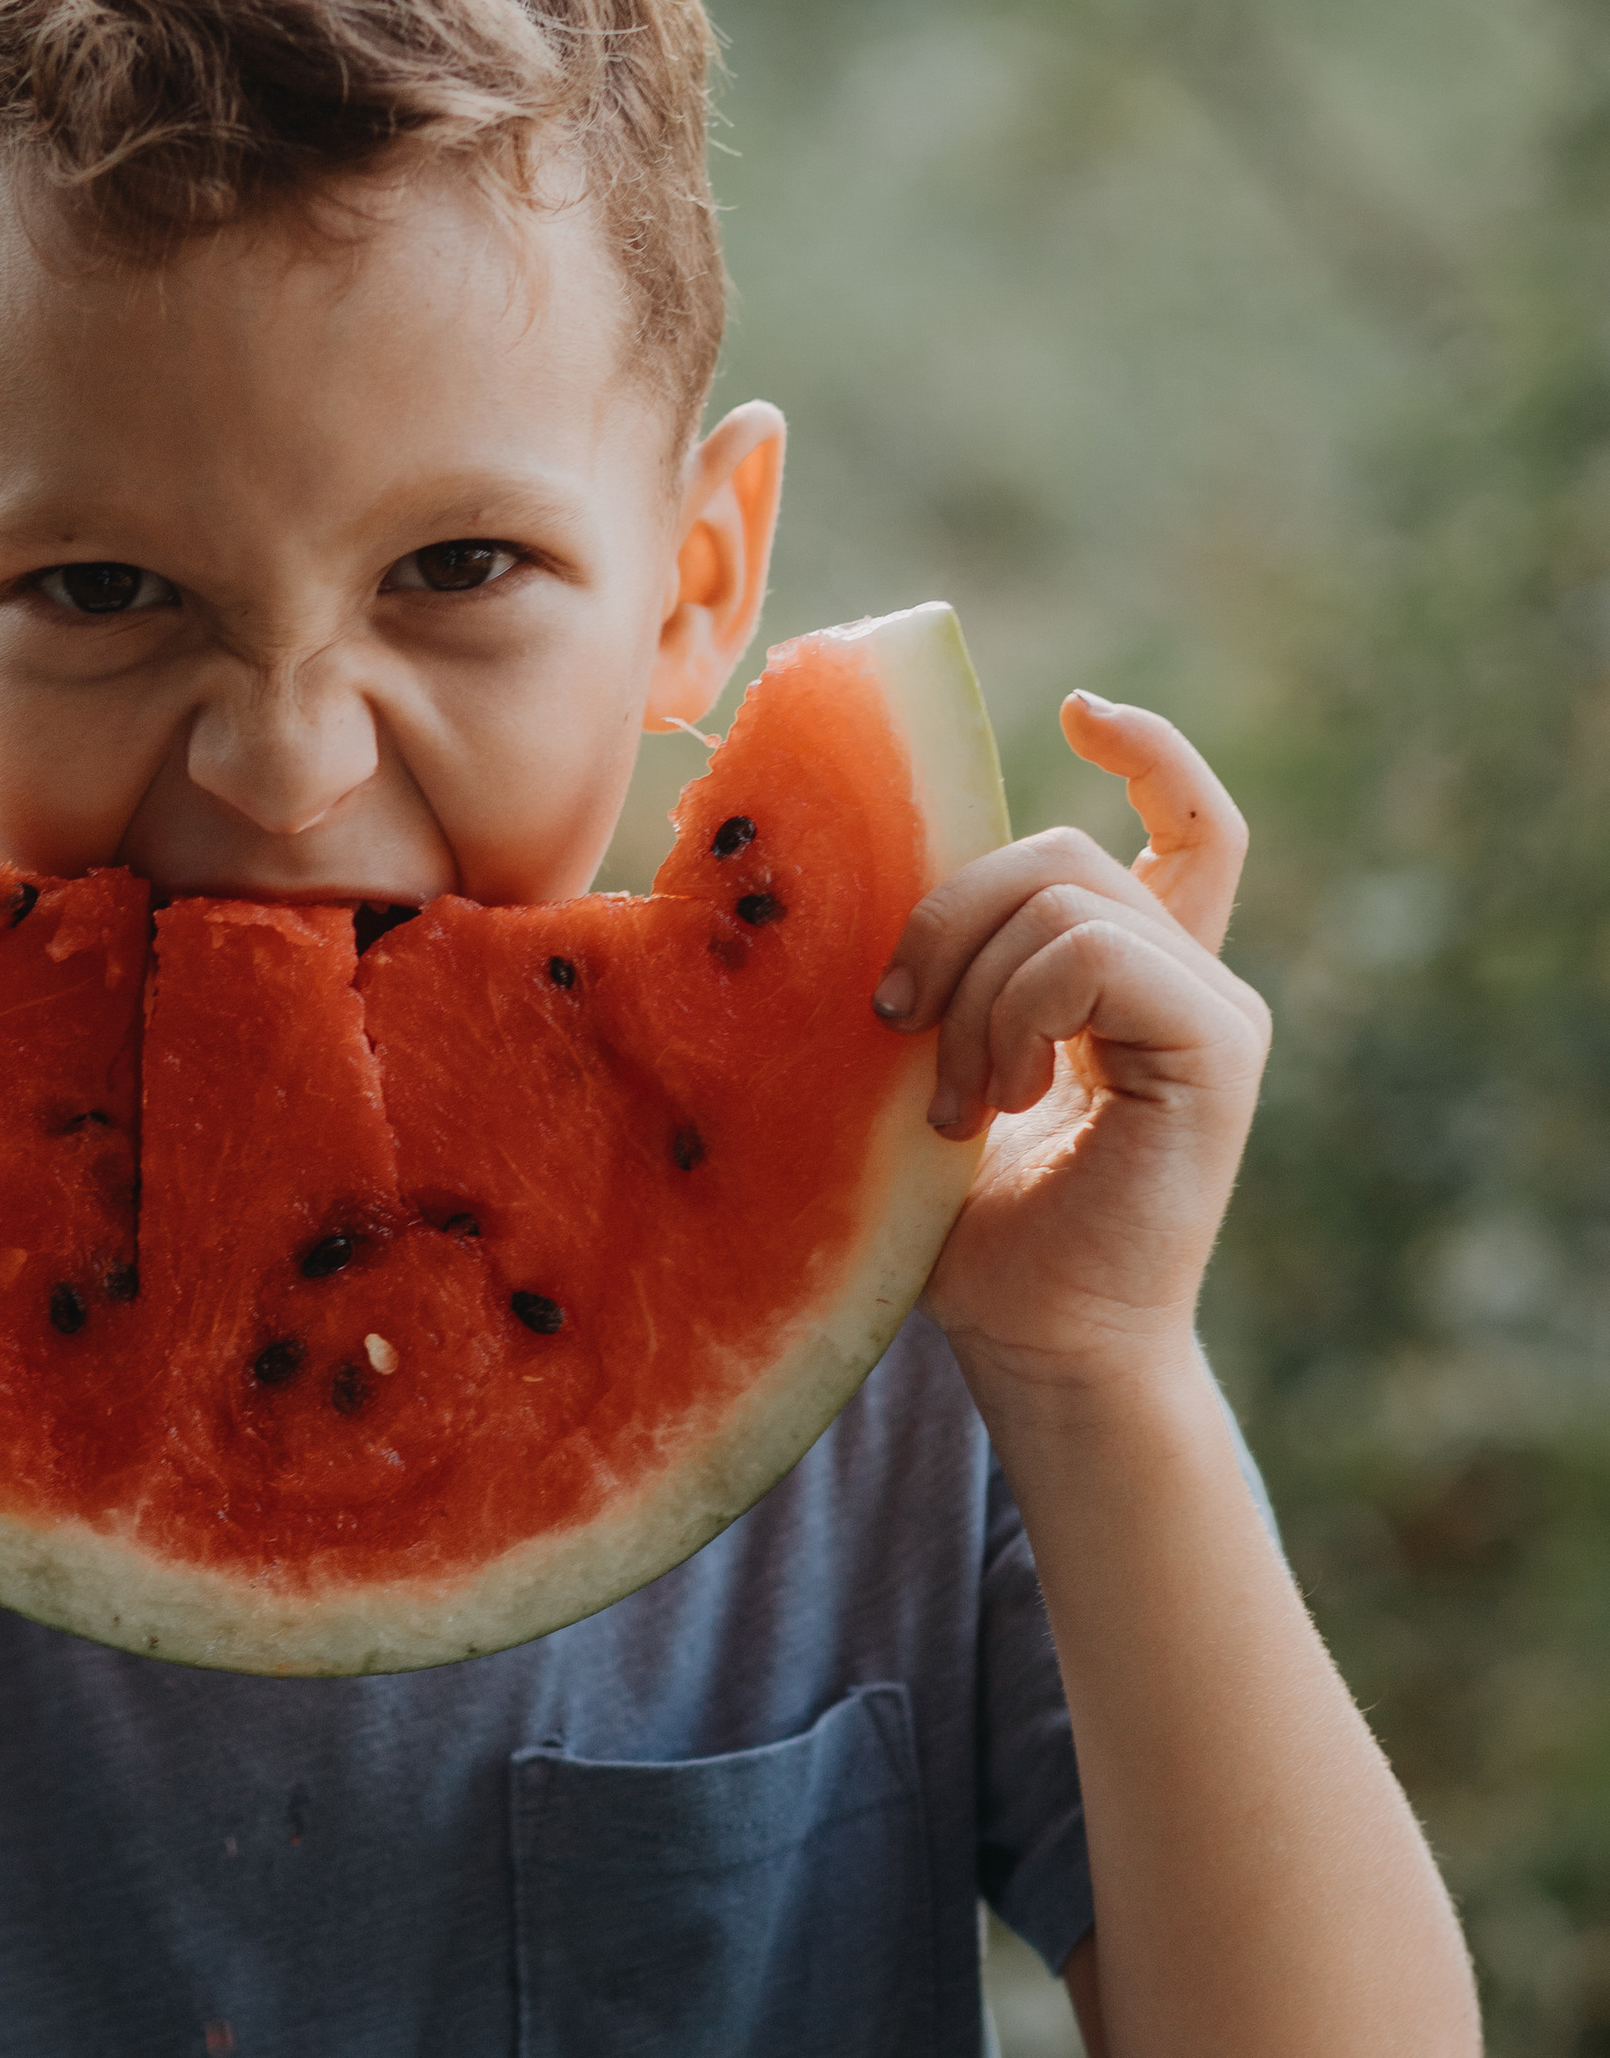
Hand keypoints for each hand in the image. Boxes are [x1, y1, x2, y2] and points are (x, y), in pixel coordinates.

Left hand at [876, 695, 1270, 1391]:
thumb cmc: (973, 1238)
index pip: (1185, 824)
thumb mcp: (930, 1073)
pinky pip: (1094, 951)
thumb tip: (840, 872)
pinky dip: (1018, 1009)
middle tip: (896, 1027)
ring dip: (972, 989)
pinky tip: (1000, 1099)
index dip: (1148, 748)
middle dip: (949, 914)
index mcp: (1138, 981)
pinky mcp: (1218, 1048)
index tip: (1079, 706)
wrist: (1039, 1351)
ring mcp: (1216, 1012)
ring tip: (956, 1102)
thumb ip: (936, 977)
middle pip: (1062, 852)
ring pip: (1067, 895)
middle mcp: (1191, 982)